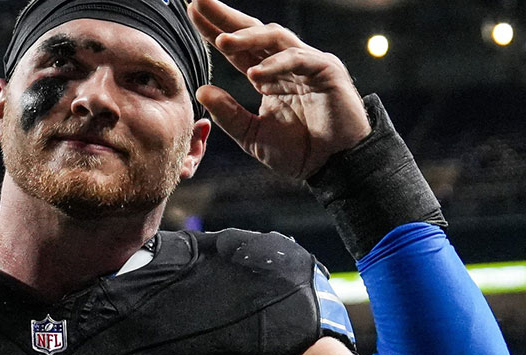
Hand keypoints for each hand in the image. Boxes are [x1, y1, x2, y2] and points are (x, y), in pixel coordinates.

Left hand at [187, 0, 371, 179]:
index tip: (190, 14)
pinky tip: (255, 74)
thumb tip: (201, 90)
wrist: (335, 166)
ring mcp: (307, 63)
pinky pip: (298, 60)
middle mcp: (285, 63)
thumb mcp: (253, 135)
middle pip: (252, 32)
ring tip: (221, 40)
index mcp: (267, 75)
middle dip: (225, 16)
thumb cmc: (299, 151)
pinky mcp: (327, 71)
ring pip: (275, 38)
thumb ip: (229, 115)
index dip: (214, 30)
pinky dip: (276, 65)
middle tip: (199, 0)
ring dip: (247, 37)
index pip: (236, 48)